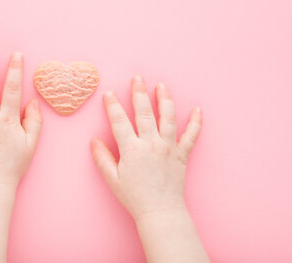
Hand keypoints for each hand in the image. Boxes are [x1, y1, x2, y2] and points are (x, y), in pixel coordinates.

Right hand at [91, 76, 201, 220]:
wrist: (160, 212)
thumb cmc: (134, 198)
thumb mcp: (112, 179)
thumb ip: (102, 158)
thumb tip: (94, 141)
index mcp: (132, 149)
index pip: (119, 121)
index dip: (113, 106)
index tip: (109, 93)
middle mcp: (151, 143)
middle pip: (144, 112)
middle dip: (139, 92)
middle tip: (137, 77)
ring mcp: (169, 147)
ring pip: (168, 117)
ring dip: (164, 99)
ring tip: (161, 86)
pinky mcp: (182, 154)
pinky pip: (191, 135)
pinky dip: (196, 122)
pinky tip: (198, 110)